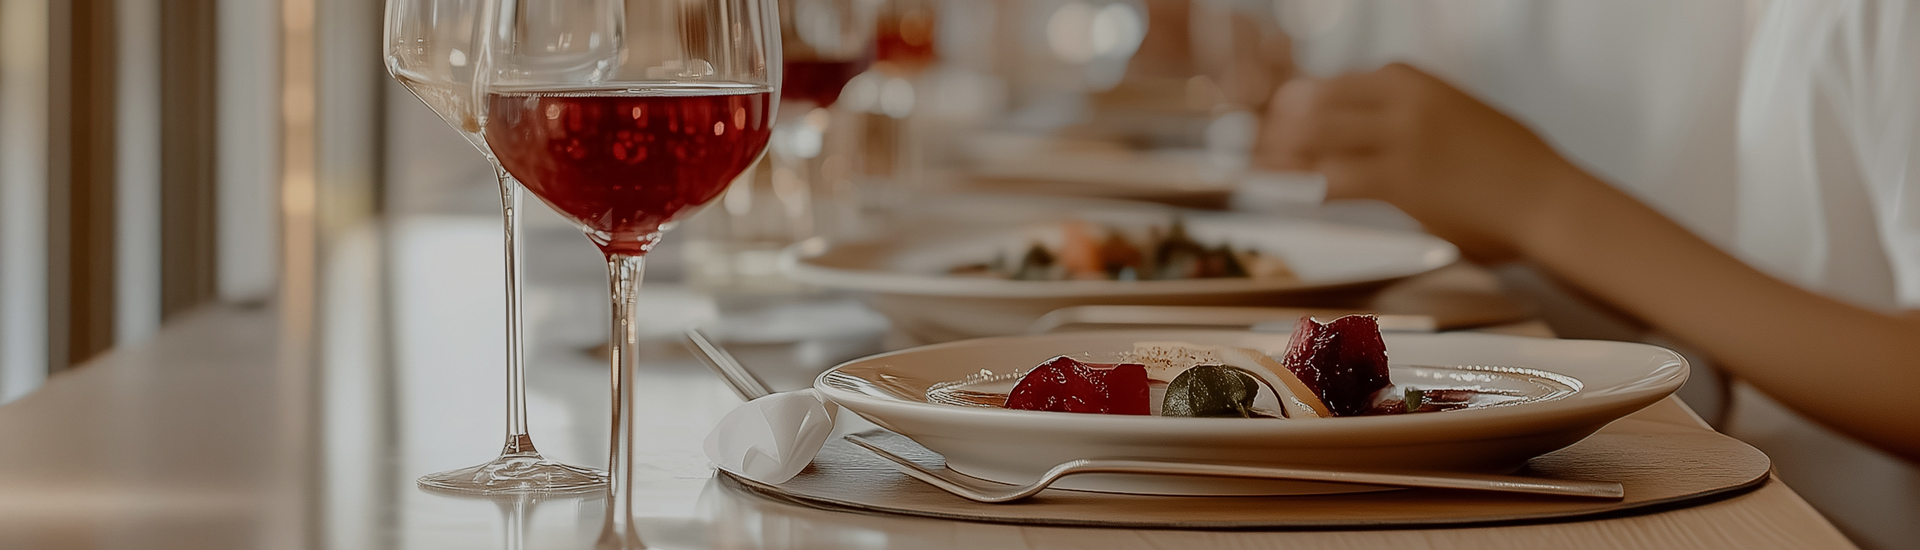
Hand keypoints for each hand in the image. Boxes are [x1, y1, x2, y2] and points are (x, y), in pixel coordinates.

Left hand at [1256, 63, 1583, 261]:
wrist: (1547, 196)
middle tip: (1258, 153)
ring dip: (1284, 158)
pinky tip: (1303, 197)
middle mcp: (1400, 99)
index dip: (1294, 107)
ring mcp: (1400, 137)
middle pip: (1312, 103)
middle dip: (1277, 128)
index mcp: (1409, 78)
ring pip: (1316, 136)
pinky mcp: (1402, 179)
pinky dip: (1309, 187)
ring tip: (1268, 175)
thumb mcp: (1451, 112)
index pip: (1331, 84)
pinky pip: (1336, 179)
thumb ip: (1405, 111)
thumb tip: (1358, 126)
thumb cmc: (1506, 162)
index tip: (1273, 126)